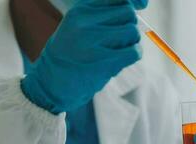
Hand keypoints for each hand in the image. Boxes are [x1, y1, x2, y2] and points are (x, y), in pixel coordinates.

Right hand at [21, 0, 145, 113]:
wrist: (52, 83)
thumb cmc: (71, 53)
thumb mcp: (81, 26)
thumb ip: (107, 13)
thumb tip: (144, 2)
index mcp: (80, 11)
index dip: (133, 3)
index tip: (138, 9)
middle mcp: (85, 22)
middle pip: (128, 13)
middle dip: (130, 25)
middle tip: (120, 39)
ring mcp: (93, 42)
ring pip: (132, 32)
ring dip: (132, 42)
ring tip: (119, 51)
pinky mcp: (103, 62)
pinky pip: (134, 52)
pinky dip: (134, 55)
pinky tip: (123, 60)